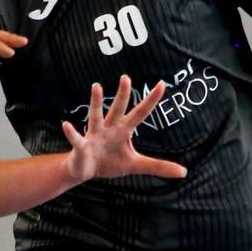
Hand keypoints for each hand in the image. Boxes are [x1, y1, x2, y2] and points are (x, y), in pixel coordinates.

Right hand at [61, 75, 189, 183]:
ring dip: (96, 102)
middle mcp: (110, 128)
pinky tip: (67, 125)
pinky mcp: (82, 147)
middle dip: (123, 95)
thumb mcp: (137, 165)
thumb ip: (159, 166)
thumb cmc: (110, 163)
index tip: (162, 84)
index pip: (141, 113)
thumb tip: (184, 172)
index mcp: (124, 131)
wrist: (85, 171)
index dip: (151, 100)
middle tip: (126, 78)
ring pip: (96, 116)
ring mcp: (94, 135)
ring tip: (96, 87)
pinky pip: (77, 139)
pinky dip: (71, 132)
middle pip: (118, 109)